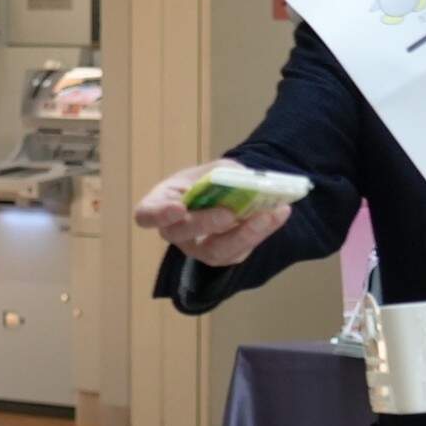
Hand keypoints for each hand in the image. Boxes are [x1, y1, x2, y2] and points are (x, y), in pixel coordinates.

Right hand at [134, 163, 293, 270]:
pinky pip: (239, 251)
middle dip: (206, 223)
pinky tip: (279, 214)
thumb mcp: (215, 169)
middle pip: (181, 234)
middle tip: (229, 213)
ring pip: (214, 251)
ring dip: (244, 234)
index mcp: (162, 202)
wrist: (233, 193)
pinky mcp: (224, 257)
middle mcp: (175, 231)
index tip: (178, 207)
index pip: (146, 215)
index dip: (158, 215)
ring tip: (270, 214)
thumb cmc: (213, 179)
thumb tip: (240, 184)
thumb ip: (223, 176)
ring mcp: (198, 248)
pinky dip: (261, 232)